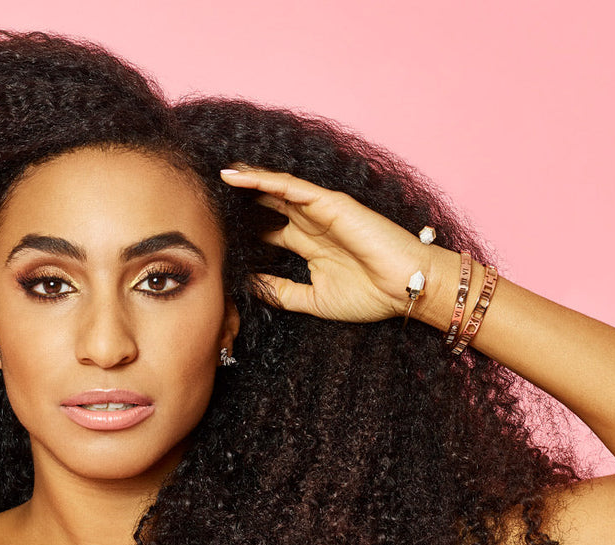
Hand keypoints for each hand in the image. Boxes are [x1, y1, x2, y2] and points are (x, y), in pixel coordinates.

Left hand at [219, 165, 435, 322]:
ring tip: (216, 174)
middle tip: (206, 192)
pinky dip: (264, 180)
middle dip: (238, 199)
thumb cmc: (371, 296)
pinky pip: (292, 187)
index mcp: (307, 245)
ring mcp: (320, 211)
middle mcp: (311, 224)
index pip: (265, 230)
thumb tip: (248, 286)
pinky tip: (239, 177)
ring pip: (275, 190)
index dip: (240, 226)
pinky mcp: (331, 203)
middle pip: (266, 205)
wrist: (408, 290)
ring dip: (245, 181)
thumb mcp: (312, 300)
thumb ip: (280, 292)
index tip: (211, 224)